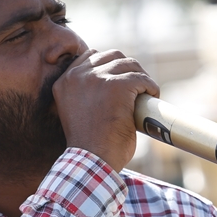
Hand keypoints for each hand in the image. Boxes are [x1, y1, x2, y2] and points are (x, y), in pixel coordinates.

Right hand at [52, 49, 158, 171]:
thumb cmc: (89, 145)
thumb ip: (87, 94)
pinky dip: (150, 86)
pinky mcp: (117, 86)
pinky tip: (152, 96)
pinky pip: (140, 78)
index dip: (109, 65)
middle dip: (127, 68)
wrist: (92, 161)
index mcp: (64, 82)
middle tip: (136, 86)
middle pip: (111, 56)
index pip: (91, 56)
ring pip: (128, 65)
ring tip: (145, 93)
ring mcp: (97, 79)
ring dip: (140, 77)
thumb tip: (112, 84)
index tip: (120, 79)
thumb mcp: (77, 112)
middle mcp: (77, 76)